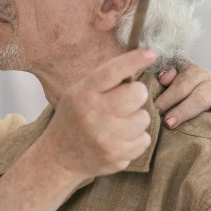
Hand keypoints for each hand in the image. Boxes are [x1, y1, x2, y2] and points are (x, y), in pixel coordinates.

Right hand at [37, 48, 155, 178]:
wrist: (59, 157)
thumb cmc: (74, 119)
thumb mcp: (78, 94)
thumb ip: (103, 82)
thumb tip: (137, 65)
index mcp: (83, 94)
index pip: (112, 72)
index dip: (133, 60)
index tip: (150, 53)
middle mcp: (94, 114)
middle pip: (137, 94)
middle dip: (137, 94)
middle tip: (127, 100)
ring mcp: (106, 137)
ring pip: (144, 118)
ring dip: (136, 119)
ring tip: (119, 124)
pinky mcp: (117, 156)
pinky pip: (144, 139)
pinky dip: (136, 138)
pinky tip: (120, 139)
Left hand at [154, 62, 210, 132]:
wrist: (178, 94)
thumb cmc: (165, 89)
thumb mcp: (162, 77)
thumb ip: (163, 74)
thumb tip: (165, 78)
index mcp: (192, 72)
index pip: (182, 83)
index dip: (169, 96)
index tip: (157, 109)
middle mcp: (209, 83)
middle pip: (201, 95)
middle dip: (185, 110)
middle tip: (170, 123)